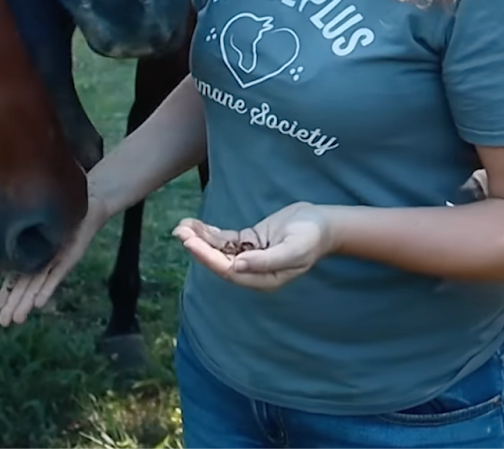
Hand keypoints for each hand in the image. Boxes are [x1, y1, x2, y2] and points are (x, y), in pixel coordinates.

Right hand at [0, 183, 109, 326]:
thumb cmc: (64, 212)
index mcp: (35, 255)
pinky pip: (57, 273)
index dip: (7, 292)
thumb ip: (22, 229)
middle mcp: (45, 261)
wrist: (91, 204)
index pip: (18, 277)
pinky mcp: (71, 256)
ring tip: (17, 319)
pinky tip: (38, 303)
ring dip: (28, 302)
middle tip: (3, 323)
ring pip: (39, 284)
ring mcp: (57, 260)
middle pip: (26, 286)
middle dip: (15, 305)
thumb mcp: (38, 222)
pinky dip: (47, 287)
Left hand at [172, 201, 335, 290]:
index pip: (229, 271)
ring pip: (219, 250)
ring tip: (182, 226)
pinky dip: (210, 232)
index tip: (191, 243)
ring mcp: (250, 256)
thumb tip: (237, 267)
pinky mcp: (249, 242)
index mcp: (263, 279)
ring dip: (200, 239)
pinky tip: (195, 224)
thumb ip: (266, 261)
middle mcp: (253, 271)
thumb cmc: (311, 238)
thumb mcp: (293, 250)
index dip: (208, 258)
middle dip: (199, 247)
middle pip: (219, 261)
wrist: (323, 223)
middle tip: (180, 232)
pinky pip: (225, 239)